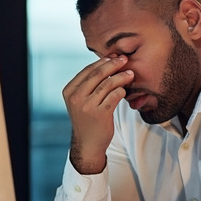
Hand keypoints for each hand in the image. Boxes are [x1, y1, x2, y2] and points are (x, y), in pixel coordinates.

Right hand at [62, 56, 133, 173]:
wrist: (88, 144)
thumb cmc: (87, 119)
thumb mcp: (80, 100)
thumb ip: (88, 84)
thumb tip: (106, 61)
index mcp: (69, 91)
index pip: (87, 70)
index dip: (102, 62)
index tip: (114, 57)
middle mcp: (76, 97)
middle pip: (98, 74)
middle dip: (113, 65)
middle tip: (125, 60)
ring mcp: (87, 106)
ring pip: (108, 84)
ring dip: (121, 77)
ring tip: (130, 74)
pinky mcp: (99, 114)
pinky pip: (114, 96)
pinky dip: (121, 91)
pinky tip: (125, 90)